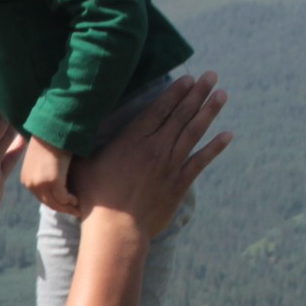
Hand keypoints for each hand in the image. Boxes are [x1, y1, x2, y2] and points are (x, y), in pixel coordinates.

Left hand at [20, 137, 78, 215]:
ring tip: (78, 209)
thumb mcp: (43, 160)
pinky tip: (77, 200)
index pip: (41, 198)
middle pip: (48, 203)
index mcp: (26, 179)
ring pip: (56, 203)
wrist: (52, 128)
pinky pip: (64, 198)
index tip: (66, 205)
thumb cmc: (50, 140)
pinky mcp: (53, 182)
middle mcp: (31, 184)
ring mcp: (41, 184)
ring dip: (68, 208)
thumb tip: (58, 180)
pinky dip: (71, 201)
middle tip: (75, 212)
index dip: (55, 203)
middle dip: (62, 209)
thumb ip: (47, 173)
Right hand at [70, 71, 230, 239]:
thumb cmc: (94, 197)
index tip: (189, 78)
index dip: (175, 91)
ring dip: (209, 112)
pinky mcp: (179, 184)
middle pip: (180, 114)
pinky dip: (215, 147)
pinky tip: (228, 134)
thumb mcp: (84, 163)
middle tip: (212, 76)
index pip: (159, 108)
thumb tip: (77, 128)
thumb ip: (87, 144)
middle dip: (198, 93)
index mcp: (132, 140)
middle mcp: (155, 148)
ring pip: (193, 132)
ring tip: (222, 94)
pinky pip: (201, 161)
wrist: (116, 230)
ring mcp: (170, 166)